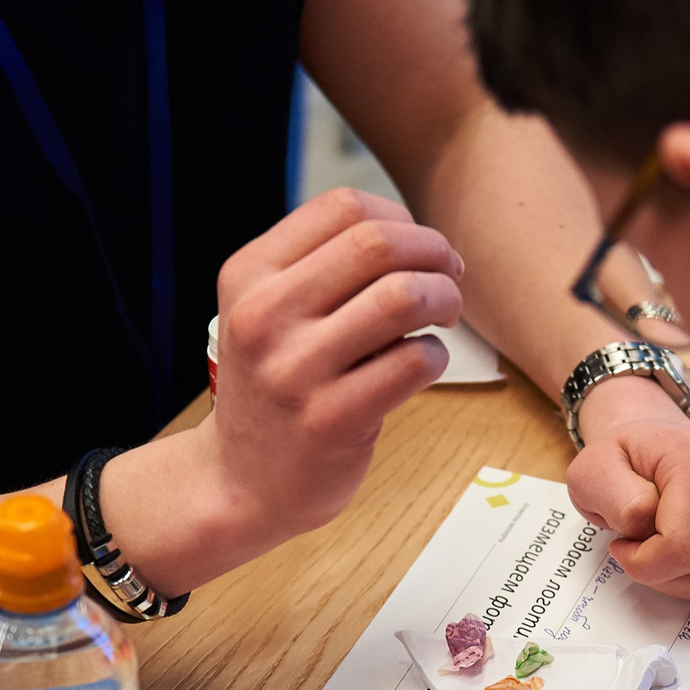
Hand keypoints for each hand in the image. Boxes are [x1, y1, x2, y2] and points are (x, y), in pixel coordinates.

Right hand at [207, 189, 464, 534]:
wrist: (240, 482)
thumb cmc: (273, 387)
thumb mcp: (266, 311)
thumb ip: (322, 265)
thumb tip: (412, 232)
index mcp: (248, 275)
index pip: (342, 207)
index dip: (401, 218)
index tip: (419, 247)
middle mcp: (264, 316)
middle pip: (376, 243)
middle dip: (433, 251)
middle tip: (449, 275)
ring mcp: (296, 370)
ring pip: (402, 297)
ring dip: (444, 297)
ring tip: (445, 314)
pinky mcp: (332, 420)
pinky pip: (414, 362)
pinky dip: (436, 355)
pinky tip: (422, 363)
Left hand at [568, 377, 689, 610]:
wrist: (659, 443)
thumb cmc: (628, 462)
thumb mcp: (592, 472)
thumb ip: (613, 499)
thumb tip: (648, 525)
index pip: (685, 550)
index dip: (644, 564)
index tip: (625, 544)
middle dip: (667, 578)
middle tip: (647, 548)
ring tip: (673, 546)